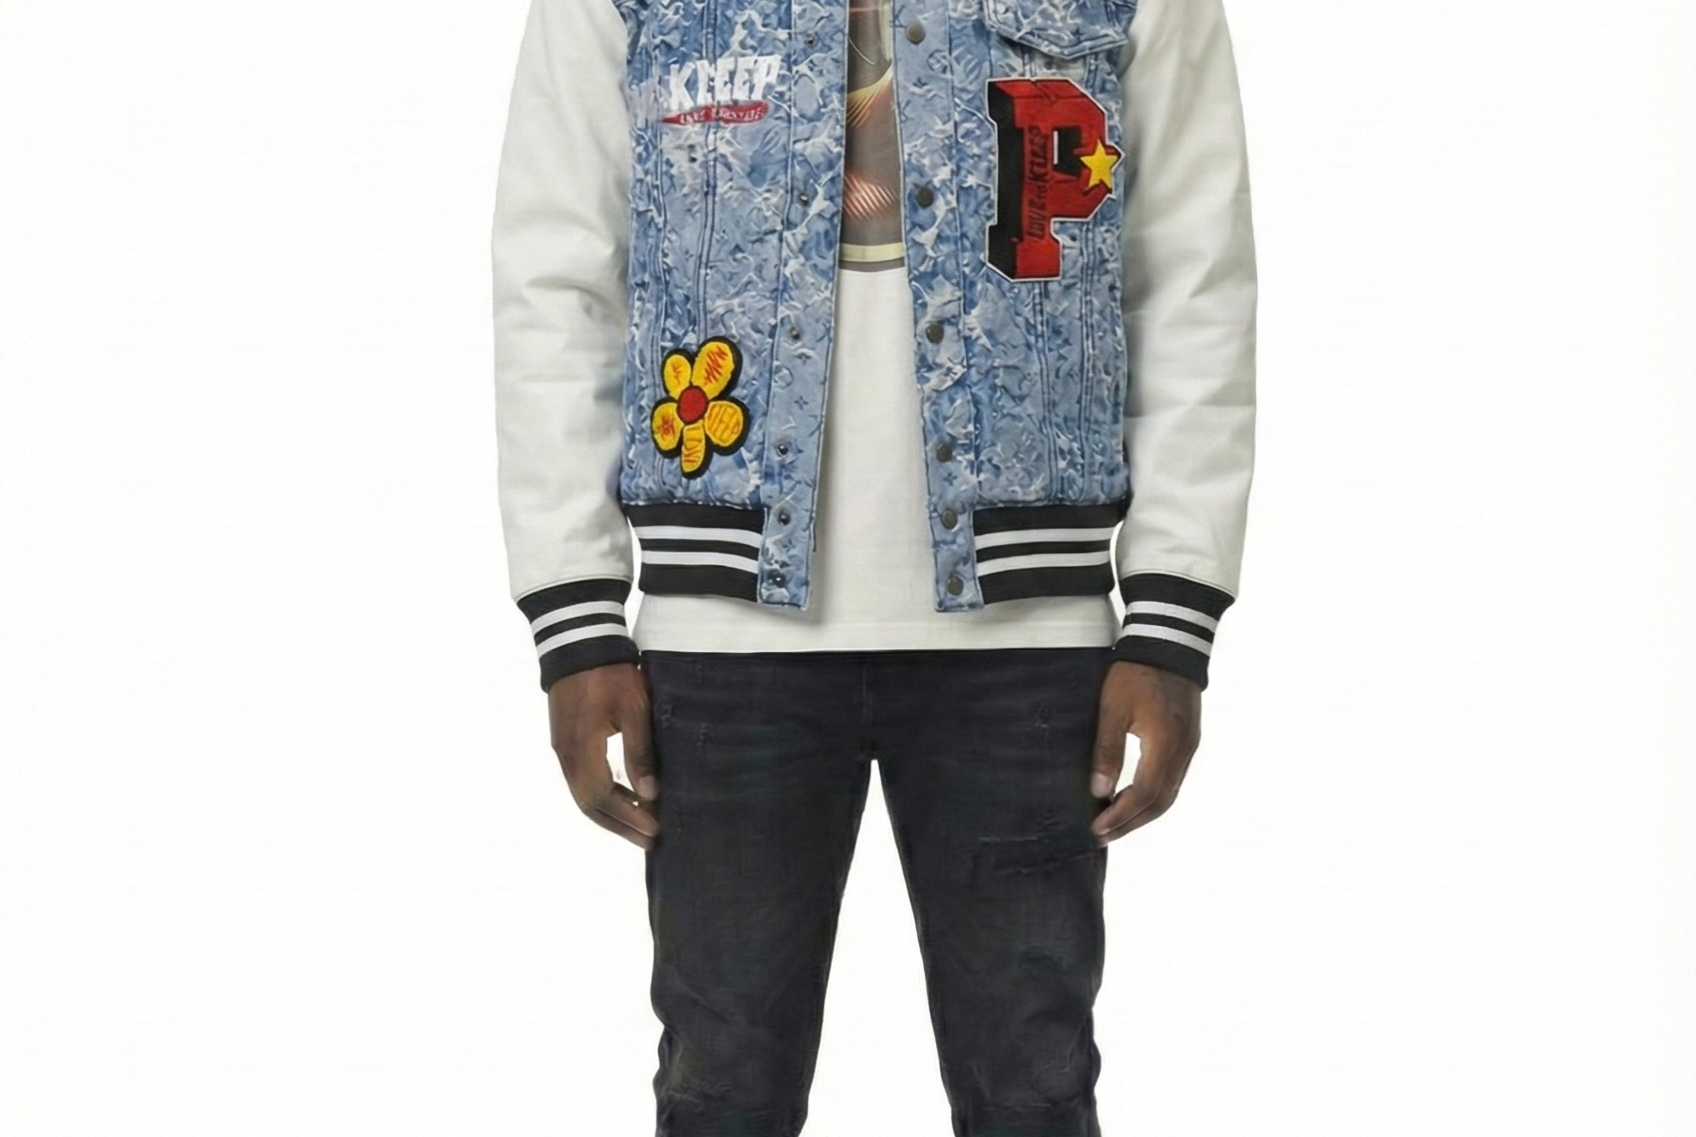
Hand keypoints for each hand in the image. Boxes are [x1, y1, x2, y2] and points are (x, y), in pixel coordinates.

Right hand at [547, 662, 659, 848]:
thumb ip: (640, 753)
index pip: (602, 797)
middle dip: (621, 825)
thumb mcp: (634, 710)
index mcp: (581, 749)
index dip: (629, 817)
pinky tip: (625, 797)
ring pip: (583, 794)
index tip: (655, 830)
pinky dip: (603, 794)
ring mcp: (562, 748)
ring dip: (611, 812)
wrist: (577, 641)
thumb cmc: (610, 674)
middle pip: (589, 804)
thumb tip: (649, 795)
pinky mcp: (565, 740)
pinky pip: (581, 779)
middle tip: (650, 840)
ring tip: (641, 825)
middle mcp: (566, 755)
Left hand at [1089, 661, 1201, 844]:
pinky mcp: (1188, 740)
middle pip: (1160, 802)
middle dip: (1131, 823)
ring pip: (1169, 793)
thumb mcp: (1113, 708)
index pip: (1145, 794)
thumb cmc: (1137, 672)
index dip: (1121, 815)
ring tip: (1115, 823)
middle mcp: (1183, 751)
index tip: (1098, 828)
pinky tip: (1134, 797)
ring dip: (1143, 812)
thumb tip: (1099, 791)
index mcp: (1165, 744)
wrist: (1170, 643)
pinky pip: (1174, 779)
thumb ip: (1107, 751)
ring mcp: (1189, 746)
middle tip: (1103, 835)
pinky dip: (1154, 796)